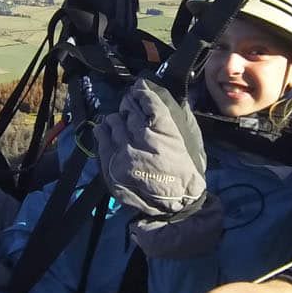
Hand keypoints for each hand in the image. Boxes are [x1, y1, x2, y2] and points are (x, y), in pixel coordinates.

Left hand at [94, 77, 206, 216]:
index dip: (141, 92)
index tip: (139, 90)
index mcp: (164, 130)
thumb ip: (173, 112)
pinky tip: (108, 130)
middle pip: (127, 108)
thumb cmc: (186, 167)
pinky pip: (101, 138)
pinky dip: (104, 131)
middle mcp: (142, 140)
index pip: (146, 99)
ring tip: (122, 123)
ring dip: (118, 119)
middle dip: (130, 106)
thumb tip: (153, 90)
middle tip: (132, 107)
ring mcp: (124, 155)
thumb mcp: (189, 136)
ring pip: (113, 121)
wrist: (176, 202)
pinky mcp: (112, 167)